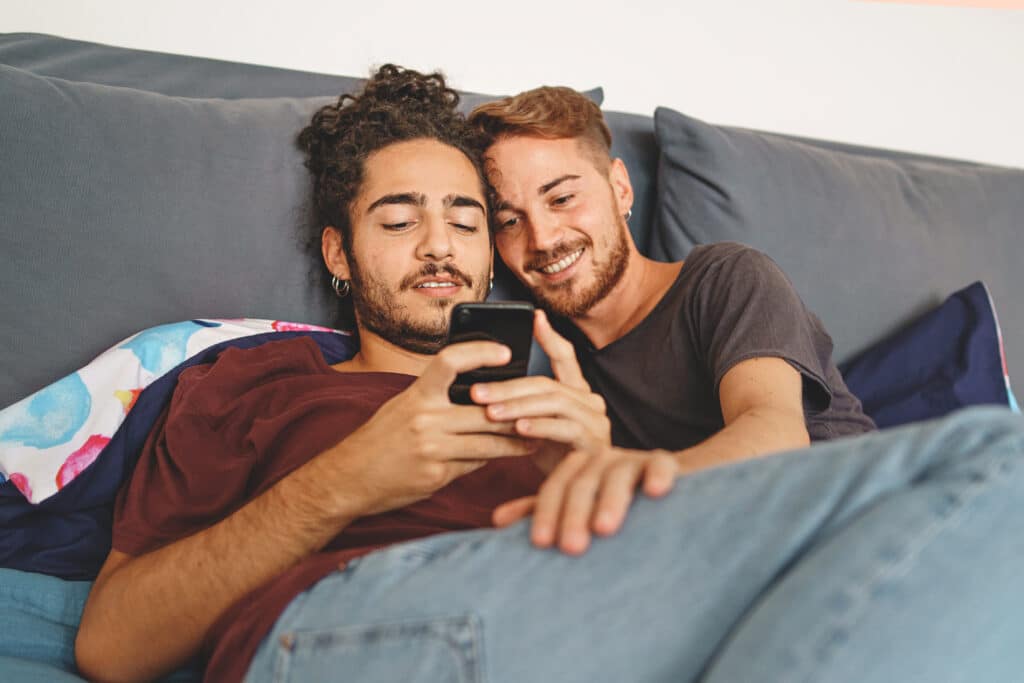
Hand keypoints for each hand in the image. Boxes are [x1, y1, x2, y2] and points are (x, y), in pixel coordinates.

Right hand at [328, 341, 535, 516]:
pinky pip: (473, 465)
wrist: (348, 478)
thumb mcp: (402, 407)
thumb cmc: (379, 439)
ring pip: (488, 442)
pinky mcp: (436, 475)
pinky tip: (506, 456)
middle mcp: (425, 419)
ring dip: (515, 442)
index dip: (480, 352)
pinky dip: (490, 459)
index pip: (450, 360)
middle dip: (516, 412)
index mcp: (416, 394)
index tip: (506, 352)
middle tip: (542, 409)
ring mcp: (432, 449)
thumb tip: (479, 397)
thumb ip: (437, 400)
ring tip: (536, 438)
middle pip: (485, 411)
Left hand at [471, 310, 609, 472]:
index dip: (550, 337)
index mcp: (577, 392)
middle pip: (547, 384)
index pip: (566, 357)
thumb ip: (522, 405)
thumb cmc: (552, 458)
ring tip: (490, 412)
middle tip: (477, 392)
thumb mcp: (535, 426)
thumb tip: (482, 387)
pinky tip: (518, 429)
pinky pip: (565, 428)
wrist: (579, 498)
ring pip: (553, 402)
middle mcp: (591, 402)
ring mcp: (596, 421)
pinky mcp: (594, 443)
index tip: (534, 317)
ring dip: (518, 406)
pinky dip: (540, 426)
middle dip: (509, 387)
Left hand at [492, 446, 678, 554]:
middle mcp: (599, 458)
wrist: (657, 484)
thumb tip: (496, 520)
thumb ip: (538, 510)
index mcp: (574, 466)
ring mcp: (630, 459)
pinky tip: (655, 492)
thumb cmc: (607, 502)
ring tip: (604, 528)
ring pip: (617, 476)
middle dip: (574, 514)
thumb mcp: (572, 505)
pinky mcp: (662, 463)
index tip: (540, 543)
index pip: (554, 489)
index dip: (545, 514)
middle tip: (570, 547)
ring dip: (610, 500)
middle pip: (581, 483)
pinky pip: (660, 465)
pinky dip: (658, 474)